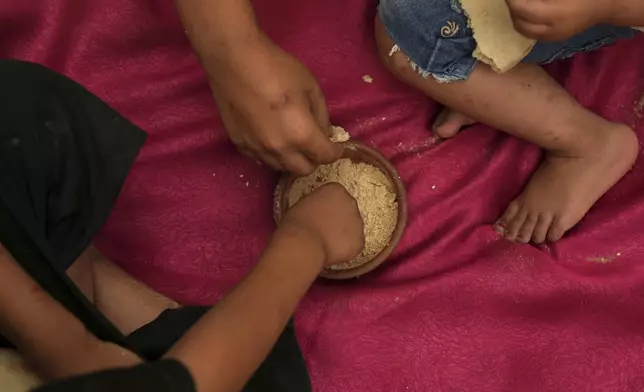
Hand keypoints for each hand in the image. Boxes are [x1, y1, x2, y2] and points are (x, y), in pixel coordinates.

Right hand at [206, 34, 342, 174]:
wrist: (234, 60)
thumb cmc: (277, 68)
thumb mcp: (311, 87)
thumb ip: (322, 116)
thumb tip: (324, 133)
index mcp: (301, 135)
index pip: (325, 157)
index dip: (335, 152)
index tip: (336, 146)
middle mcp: (279, 149)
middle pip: (304, 170)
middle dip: (314, 159)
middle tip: (314, 143)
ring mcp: (257, 149)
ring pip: (281, 167)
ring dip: (291, 159)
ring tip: (292, 141)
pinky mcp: (240, 144)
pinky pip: (261, 159)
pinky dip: (271, 154)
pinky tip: (271, 137)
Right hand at [279, 183, 363, 266]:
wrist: (303, 244)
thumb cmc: (296, 223)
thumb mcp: (303, 204)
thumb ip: (317, 204)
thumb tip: (319, 213)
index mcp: (336, 190)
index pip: (336, 196)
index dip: (327, 208)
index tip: (319, 215)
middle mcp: (351, 202)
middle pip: (347, 210)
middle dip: (339, 220)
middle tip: (324, 230)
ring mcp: (358, 222)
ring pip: (352, 228)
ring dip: (343, 234)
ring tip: (326, 243)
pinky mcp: (360, 241)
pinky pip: (354, 245)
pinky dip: (346, 249)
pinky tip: (331, 252)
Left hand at [506, 0, 610, 40]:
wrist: (607, 5)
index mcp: (552, 14)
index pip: (520, 8)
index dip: (511, 0)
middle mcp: (550, 30)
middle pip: (519, 22)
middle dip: (513, 8)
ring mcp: (552, 37)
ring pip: (523, 31)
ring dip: (517, 17)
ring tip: (519, 4)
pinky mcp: (555, 39)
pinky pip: (532, 34)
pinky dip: (526, 24)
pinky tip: (528, 12)